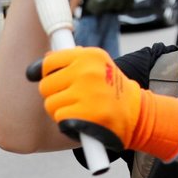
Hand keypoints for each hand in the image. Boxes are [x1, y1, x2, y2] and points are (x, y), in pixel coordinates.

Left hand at [29, 47, 177, 160]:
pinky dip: (67, 122)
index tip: (53, 79)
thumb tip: (41, 63)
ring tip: (79, 107)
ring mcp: (87, 92)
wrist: (136, 112)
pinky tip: (81, 118)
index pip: (49, 62)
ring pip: (50, 103)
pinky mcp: (86, 114)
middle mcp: (88, 71)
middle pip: (45, 85)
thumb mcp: (97, 65)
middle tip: (71, 96)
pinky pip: (59, 118)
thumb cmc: (111, 88)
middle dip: (54, 93)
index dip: (46, 73)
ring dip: (60, 109)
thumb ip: (71, 61)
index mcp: (89, 55)